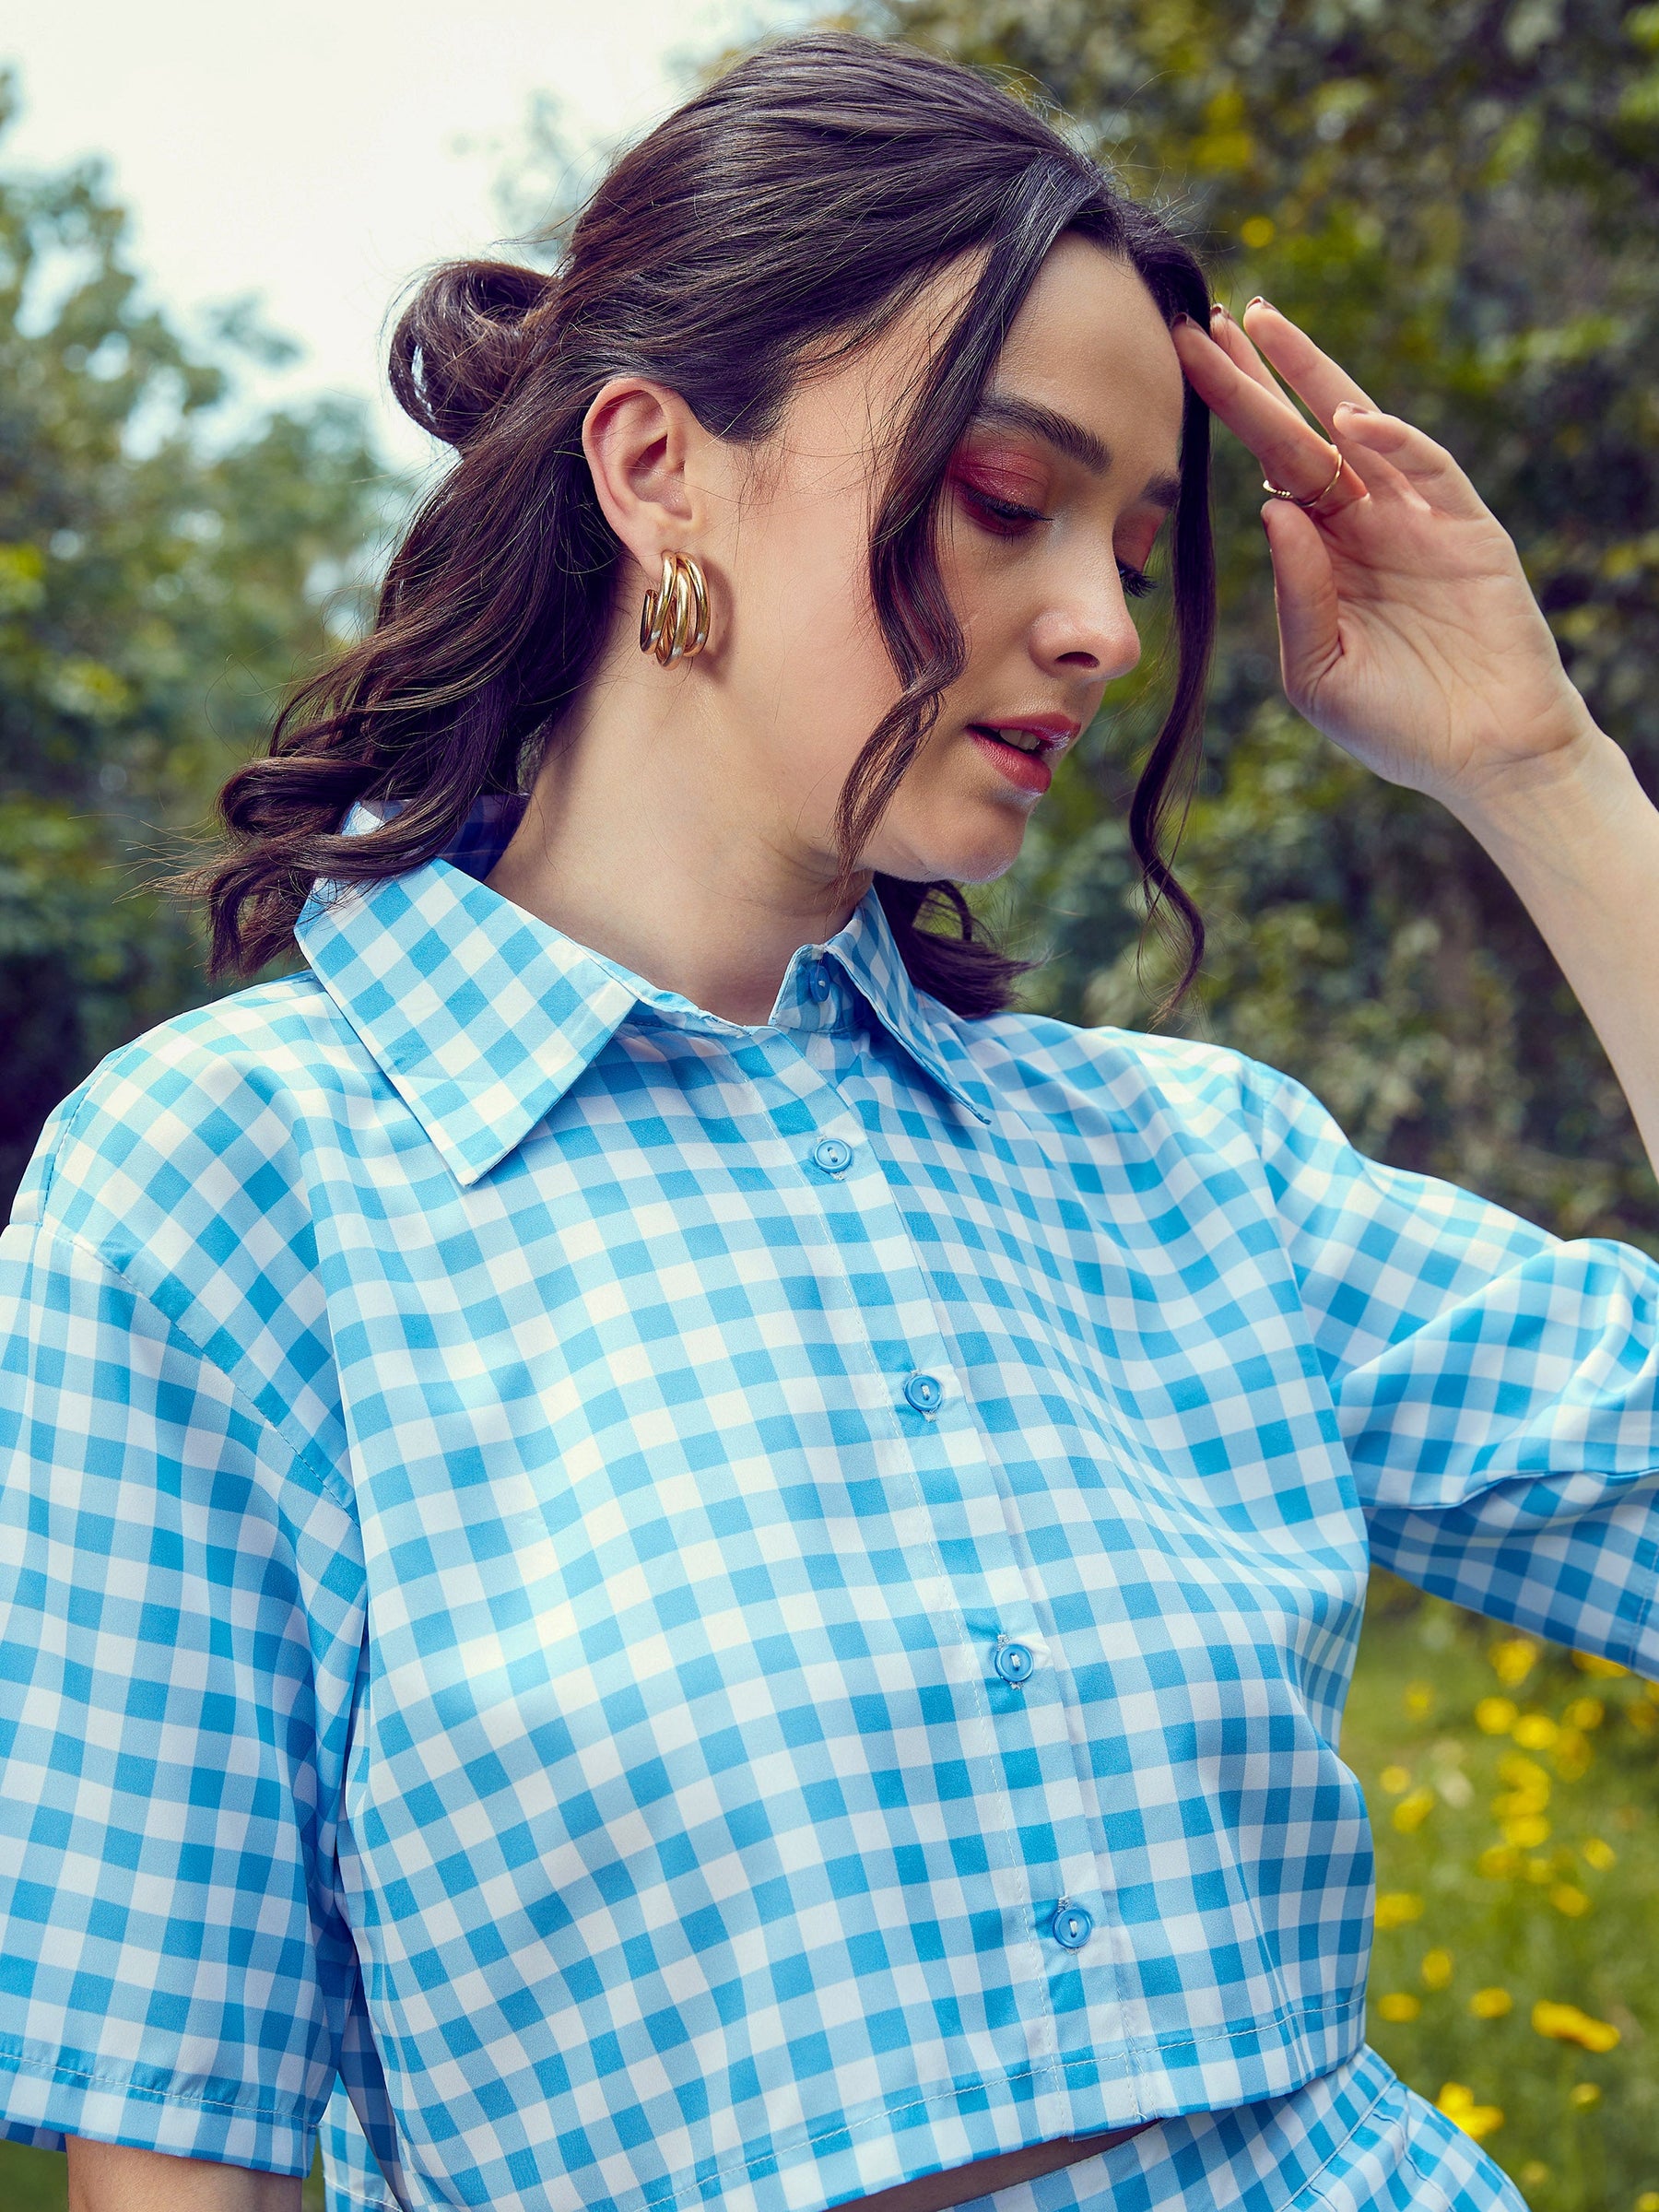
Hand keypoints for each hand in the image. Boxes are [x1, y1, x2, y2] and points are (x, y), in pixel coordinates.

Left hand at [1172, 301, 1598, 808]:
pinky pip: (1427, 472)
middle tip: (1208, 324)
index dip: (1233, 419)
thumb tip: (1273, 511)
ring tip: (1264, 326)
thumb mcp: (1318, 670)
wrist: (1484, 758)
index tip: (1186, 370)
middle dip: (1255, 380)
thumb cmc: (1397, 724)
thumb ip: (1296, 594)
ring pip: (1361, 431)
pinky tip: (1351, 421)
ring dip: (1315, 377)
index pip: (1270, 469)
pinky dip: (1394, 442)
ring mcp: (1417, 520)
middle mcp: (1365, 524)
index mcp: (1322, 554)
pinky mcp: (1467, 530)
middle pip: (1301, 434)